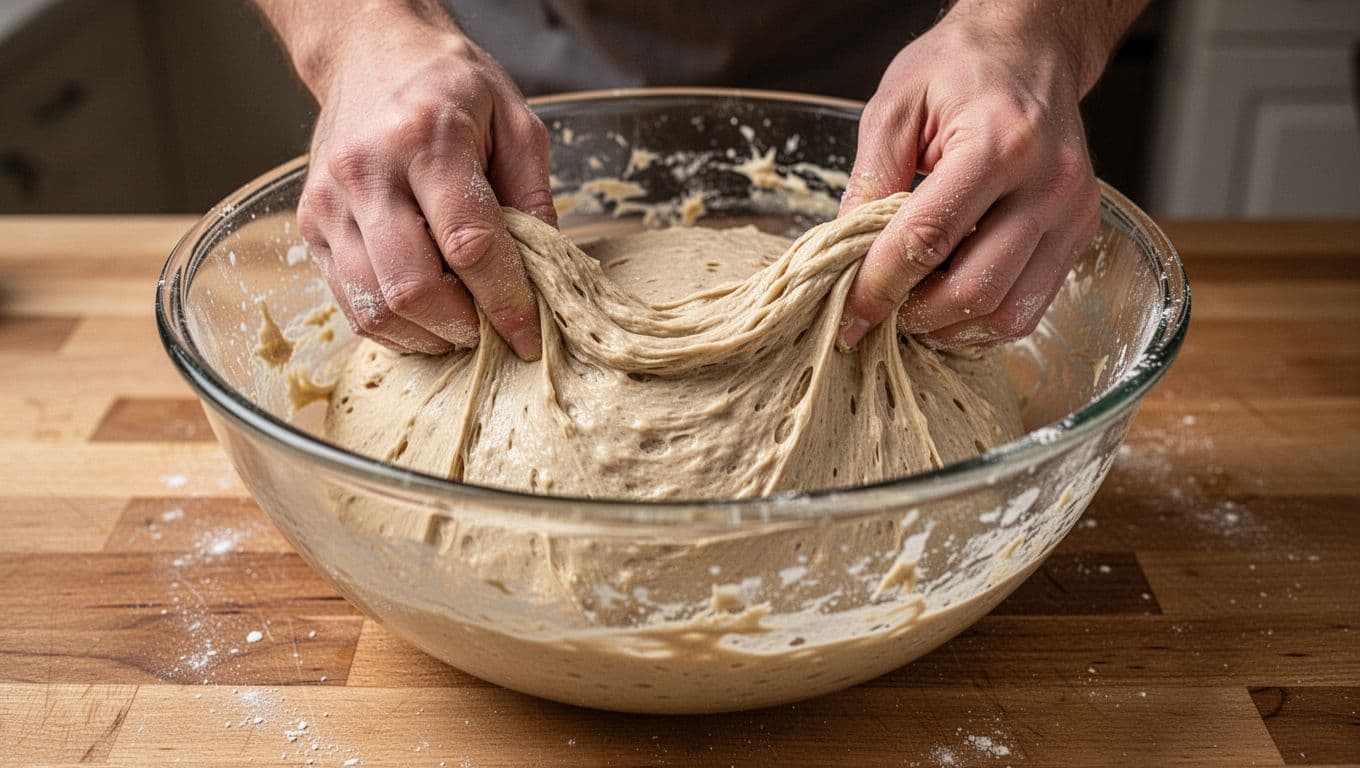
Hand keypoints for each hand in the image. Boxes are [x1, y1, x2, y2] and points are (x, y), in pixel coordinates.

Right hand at [294, 8, 551, 357]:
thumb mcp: (516, 123)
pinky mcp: (309, 225)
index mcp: (425, 138)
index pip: (469, 245)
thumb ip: (534, 199)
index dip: (505, 301)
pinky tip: (425, 315)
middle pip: (412, 288)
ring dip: (427, 334)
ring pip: (374, 308)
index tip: (529, 333)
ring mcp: (328, 202)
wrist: (370, 51)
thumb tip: (545, 275)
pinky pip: (349, 303)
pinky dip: (393, 325)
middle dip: (462, 327)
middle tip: (492, 329)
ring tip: (461, 323)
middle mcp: (366, 171)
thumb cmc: (451, 87)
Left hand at [837, 5, 1105, 349]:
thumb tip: (844, 254)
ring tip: (912, 310)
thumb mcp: (894, 106)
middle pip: (975, 288)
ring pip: (1009, 313)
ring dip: (950, 327)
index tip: (849, 314)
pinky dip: (983, 321)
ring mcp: (1073, 212)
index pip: (928, 237)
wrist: (1031, 48)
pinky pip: (1031, 306)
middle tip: (879, 313)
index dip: (880, 285)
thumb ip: (869, 180)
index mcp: (998, 143)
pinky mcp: (1081, 233)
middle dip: (915, 315)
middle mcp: (1048, 183)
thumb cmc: (960, 69)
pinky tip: (948, 303)